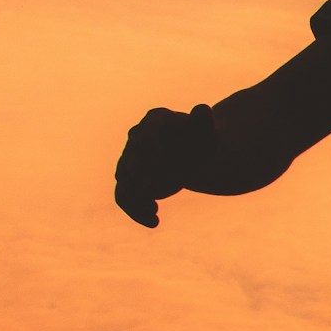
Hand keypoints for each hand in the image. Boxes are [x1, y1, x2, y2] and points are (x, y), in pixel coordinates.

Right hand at [114, 105, 213, 227]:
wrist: (195, 154)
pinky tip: (155, 221)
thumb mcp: (206, 131)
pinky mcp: (129, 180)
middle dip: (141, 180)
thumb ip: (203, 122)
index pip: (144, 137)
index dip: (150, 155)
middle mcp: (137, 138)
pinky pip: (123, 196)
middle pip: (130, 161)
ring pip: (124, 182)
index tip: (165, 171)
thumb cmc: (201, 139)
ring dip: (137, 200)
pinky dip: (135, 211)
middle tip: (156, 194)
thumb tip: (202, 109)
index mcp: (154, 121)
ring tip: (155, 214)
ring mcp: (130, 159)